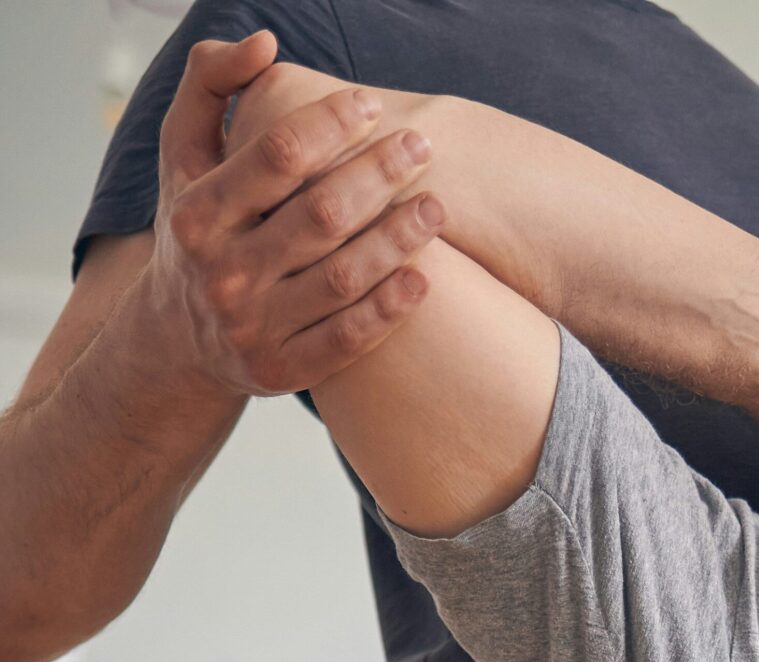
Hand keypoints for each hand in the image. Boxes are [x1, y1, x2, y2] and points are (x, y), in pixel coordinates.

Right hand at [143, 35, 442, 397]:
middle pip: (320, 216)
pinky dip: (388, 311)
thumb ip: (210, 83)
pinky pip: (346, 341)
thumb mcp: (182, 154)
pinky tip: (423, 278)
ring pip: (342, 279)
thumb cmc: (195, 230)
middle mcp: (223, 273)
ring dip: (397, 240)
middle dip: (378, 175)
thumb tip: (266, 44)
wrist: (175, 340)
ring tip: (435, 207)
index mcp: (198, 213)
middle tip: (421, 146)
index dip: (332, 124)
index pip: (278, 156)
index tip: (373, 104)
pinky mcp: (280, 372)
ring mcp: (252, 328)